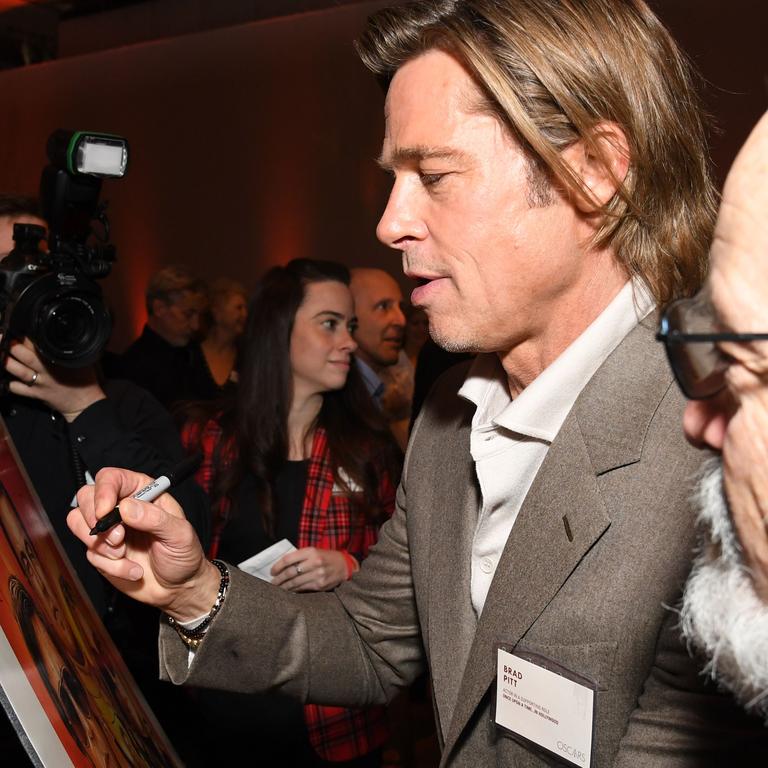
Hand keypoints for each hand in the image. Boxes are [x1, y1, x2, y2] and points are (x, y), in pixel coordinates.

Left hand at [4, 338, 105, 420]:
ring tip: (1, 353)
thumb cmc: (85, 380)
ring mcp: (39, 383)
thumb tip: (64, 335)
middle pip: (25, 355)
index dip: (27, 336)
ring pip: (17, 370)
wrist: (85, 403)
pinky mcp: (35, 394)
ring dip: (6, 361)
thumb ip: (70, 349)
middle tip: (3, 336)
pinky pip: (16, 388)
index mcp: (58, 360)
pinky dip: (8, 382)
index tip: (20, 329)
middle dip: (12, 344)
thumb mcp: (82, 360)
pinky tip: (5, 376)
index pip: (39, 343)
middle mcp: (46, 371)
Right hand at [66, 466, 219, 620]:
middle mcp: (122, 507)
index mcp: (143, 492)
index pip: (111, 478)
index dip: (103, 491)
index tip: (105, 512)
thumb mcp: (179, 534)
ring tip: (124, 554)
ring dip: (99, 544)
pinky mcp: (101, 552)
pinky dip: (111, 566)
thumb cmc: (183, 555)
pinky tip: (133, 570)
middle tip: (118, 539)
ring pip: (77, 522)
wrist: (178, 588)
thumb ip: (155, 518)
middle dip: (95, 520)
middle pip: (86, 496)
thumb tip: (126, 507)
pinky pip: (89, 553)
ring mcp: (109, 529)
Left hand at [271, 547, 349, 591]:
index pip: (289, 559)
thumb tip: (282, 566)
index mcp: (311, 551)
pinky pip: (302, 588)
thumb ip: (300, 557)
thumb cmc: (326, 557)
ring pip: (295, 582)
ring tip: (278, 588)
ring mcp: (318, 575)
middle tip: (272, 583)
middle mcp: (314, 562)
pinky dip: (294, 590)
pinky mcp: (320, 585)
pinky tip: (289, 590)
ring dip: (284, 586)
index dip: (277, 566)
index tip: (272, 571)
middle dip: (279, 579)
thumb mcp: (314, 551)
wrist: (344, 566)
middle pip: (290, 572)